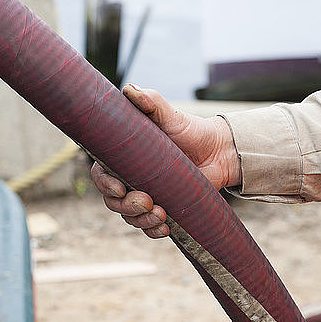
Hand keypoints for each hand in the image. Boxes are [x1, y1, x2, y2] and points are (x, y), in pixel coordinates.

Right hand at [91, 84, 240, 238]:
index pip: (101, 173)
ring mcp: (144, 195)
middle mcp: (129, 178)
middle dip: (126, 206)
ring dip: (140, 220)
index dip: (104, 183)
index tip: (119, 187)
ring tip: (161, 214)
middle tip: (148, 201)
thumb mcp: (169, 116)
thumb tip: (129, 89)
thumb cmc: (190, 130)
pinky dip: (153, 232)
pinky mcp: (161, 209)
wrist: (219, 152)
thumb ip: (150, 102)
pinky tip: (165, 228)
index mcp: (123, 157)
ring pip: (128, 216)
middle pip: (112, 200)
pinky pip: (147, 228)